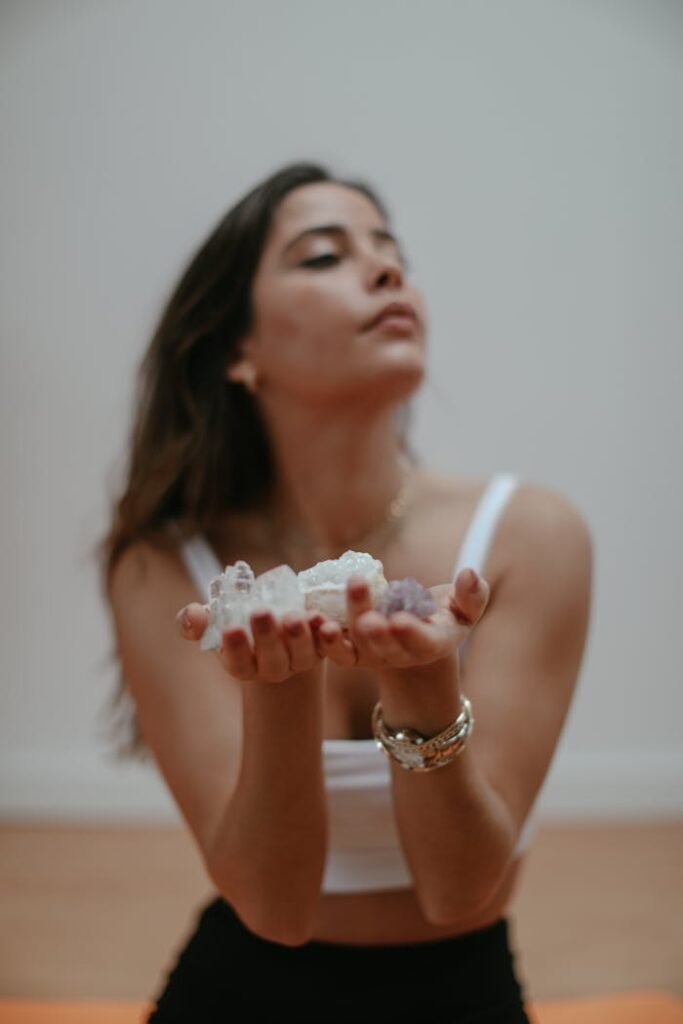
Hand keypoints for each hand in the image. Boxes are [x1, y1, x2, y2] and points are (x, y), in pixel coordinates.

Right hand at [176, 603, 325, 682]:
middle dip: (267, 638)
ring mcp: (299, 661)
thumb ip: (196, 620)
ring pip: (301, 655)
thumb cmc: (239, 619)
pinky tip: (320, 617)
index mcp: (242, 665)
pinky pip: (327, 645)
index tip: (231, 629)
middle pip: (272, 661)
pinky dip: (325, 633)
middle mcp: (272, 668)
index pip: (238, 663)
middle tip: (262, 612)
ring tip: (293, 616)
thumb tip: (191, 617)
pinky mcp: (323, 649)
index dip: (235, 648)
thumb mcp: (215, 619)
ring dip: (299, 637)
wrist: (278, 615)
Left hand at [313, 568, 489, 670]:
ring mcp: (375, 656)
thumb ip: (472, 594)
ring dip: (339, 637)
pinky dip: (323, 641)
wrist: (415, 631)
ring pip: (356, 648)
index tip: (401, 620)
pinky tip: (310, 621)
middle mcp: (401, 655)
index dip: (411, 633)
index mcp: (432, 644)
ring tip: (324, 621)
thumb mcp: (465, 606)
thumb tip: (470, 573)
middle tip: (367, 619)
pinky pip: (336, 650)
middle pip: (385, 646)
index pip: (423, 642)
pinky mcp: (353, 652)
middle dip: (375, 633)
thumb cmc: (444, 614)